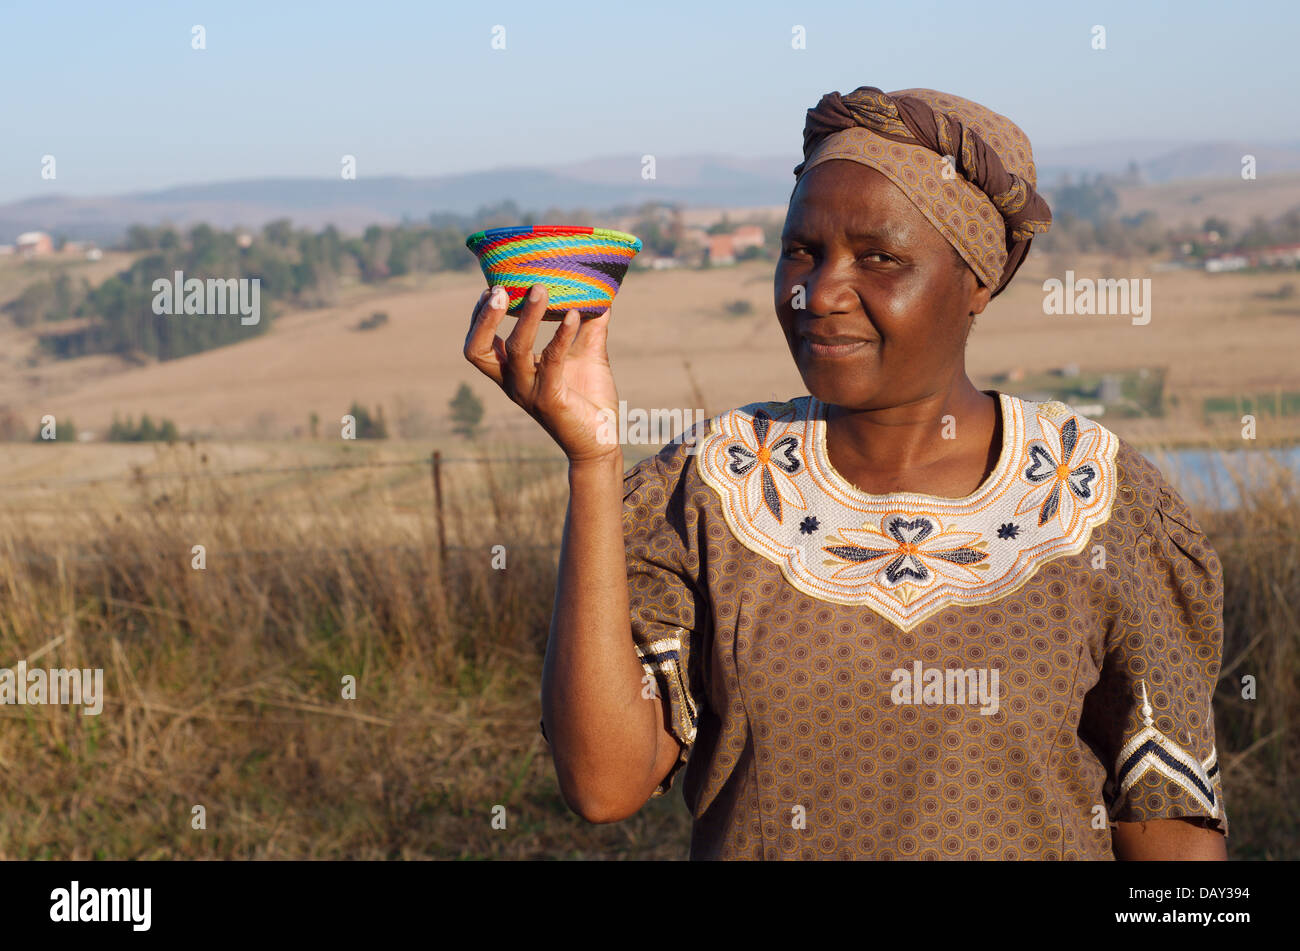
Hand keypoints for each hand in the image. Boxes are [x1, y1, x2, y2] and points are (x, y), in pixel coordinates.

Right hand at [463, 283, 621, 464]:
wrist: (602, 441)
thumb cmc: (590, 398)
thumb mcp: (587, 354)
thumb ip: (589, 325)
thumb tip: (599, 291)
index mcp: (513, 372)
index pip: (480, 343)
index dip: (480, 317)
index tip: (493, 288)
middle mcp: (514, 382)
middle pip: (478, 350)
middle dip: (484, 318)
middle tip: (501, 289)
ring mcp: (530, 392)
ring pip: (516, 350)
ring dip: (528, 317)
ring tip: (541, 289)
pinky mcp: (551, 400)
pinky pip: (551, 362)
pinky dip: (560, 336)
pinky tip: (574, 315)